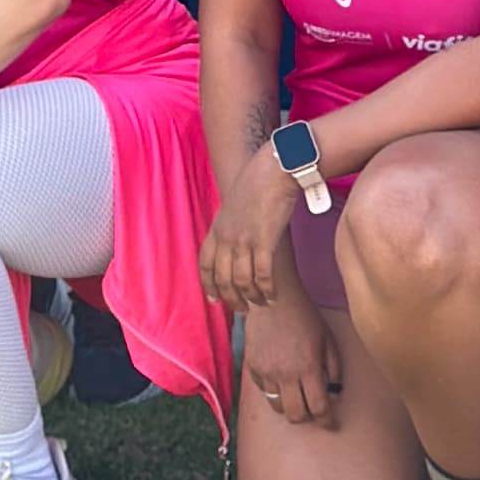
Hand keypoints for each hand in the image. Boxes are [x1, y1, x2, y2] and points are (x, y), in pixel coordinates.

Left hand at [201, 157, 300, 312]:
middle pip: (223, 279)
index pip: (205, 264)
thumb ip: (231, 226)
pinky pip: (262, 276)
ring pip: (242, 281)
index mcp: (217, 228)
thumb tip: (237, 243)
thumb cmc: (258, 184)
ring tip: (261, 304)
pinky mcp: (263, 242)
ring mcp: (243, 240)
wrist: (274, 170)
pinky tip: (272, 295)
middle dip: (232, 298)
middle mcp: (226, 237)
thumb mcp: (234, 205)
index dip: (208, 285)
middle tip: (242, 309)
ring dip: (252, 297)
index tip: (214, 300)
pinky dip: (267, 290)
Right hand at [236, 282, 338, 430]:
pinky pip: (263, 390)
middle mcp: (287, 374)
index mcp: (309, 367)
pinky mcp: (253, 366)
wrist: (273, 298)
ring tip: (295, 397)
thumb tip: (335, 390)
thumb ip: (334, 367)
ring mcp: (267, 371)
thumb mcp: (327, 338)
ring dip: (288, 406)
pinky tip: (280, 381)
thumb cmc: (304, 315)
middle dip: (307, 417)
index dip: (327, 419)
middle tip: (312, 411)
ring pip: (277, 406)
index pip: (319, 407)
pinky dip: (273, 391)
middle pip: (296, 415)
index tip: (330, 422)